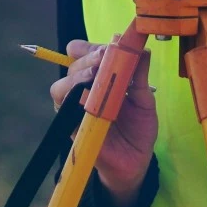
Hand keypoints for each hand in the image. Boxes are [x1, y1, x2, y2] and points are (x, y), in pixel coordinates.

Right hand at [48, 38, 155, 206]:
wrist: (135, 161)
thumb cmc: (138, 129)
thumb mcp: (144, 100)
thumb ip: (140, 76)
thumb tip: (142, 51)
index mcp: (101, 77)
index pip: (85, 53)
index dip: (90, 46)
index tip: (107, 45)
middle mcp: (84, 89)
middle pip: (74, 65)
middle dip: (89, 58)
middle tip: (106, 57)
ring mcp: (75, 106)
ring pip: (63, 84)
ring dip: (78, 76)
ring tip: (96, 76)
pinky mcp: (71, 123)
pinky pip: (62, 106)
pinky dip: (71, 97)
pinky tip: (87, 95)